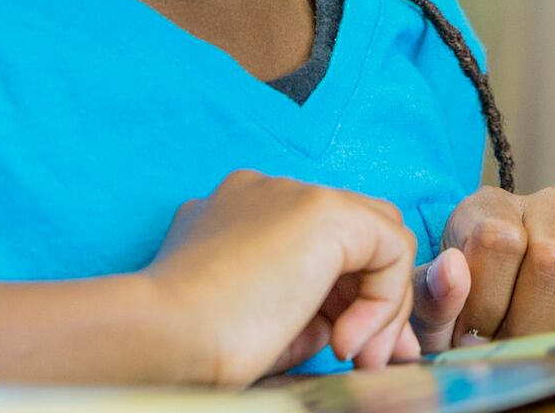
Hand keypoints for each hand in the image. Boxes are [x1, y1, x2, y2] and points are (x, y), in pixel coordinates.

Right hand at [143, 170, 424, 383]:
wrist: (164, 334)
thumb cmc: (196, 344)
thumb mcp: (261, 326)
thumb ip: (307, 315)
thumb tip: (352, 327)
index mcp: (238, 214)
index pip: (315, 246)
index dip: (342, 300)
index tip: (347, 350)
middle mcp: (268, 193)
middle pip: (353, 237)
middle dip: (371, 301)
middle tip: (367, 360)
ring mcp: (296, 194)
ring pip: (379, 238)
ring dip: (381, 305)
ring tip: (356, 358)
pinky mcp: (325, 210)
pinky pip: (390, 247)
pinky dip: (382, 300)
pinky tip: (344, 341)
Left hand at [415, 187, 554, 347]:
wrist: (511, 324)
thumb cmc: (465, 316)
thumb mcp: (436, 309)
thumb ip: (431, 295)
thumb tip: (455, 270)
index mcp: (493, 207)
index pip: (498, 239)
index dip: (482, 301)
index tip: (470, 332)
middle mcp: (553, 209)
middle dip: (525, 324)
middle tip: (509, 345)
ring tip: (540, 343)